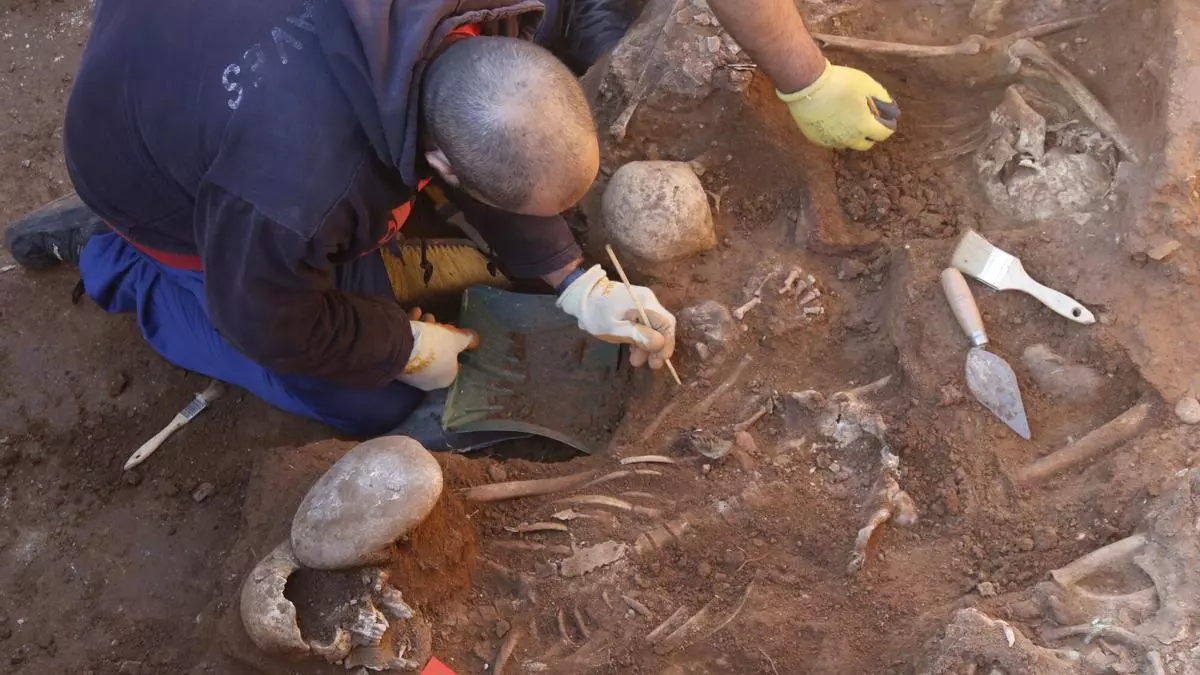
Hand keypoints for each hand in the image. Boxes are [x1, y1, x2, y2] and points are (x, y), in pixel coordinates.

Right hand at [397, 308, 479, 390]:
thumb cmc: (435, 346)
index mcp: (446, 379)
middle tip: (437, 321)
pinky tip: (414, 314)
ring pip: (422, 349)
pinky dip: (412, 330)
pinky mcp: (397, 364)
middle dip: (438, 335)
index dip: (455, 345)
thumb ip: (467, 339)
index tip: (452, 332)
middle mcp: (429, 380)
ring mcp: (412, 374)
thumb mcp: (456, 340)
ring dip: (425, 330)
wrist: (401, 346)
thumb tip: (476, 339)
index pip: (455, 362)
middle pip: (438, 354)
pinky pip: (408, 347)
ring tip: (425, 315)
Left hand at [556, 265, 675, 369]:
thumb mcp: (614, 328)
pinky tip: (632, 348)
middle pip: (662, 326)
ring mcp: (642, 303)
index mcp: (645, 303)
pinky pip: (645, 324)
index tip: (660, 359)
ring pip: (653, 327)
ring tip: (635, 359)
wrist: (582, 296)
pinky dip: (641, 338)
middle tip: (651, 365)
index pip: (667, 323)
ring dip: (647, 345)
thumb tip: (660, 343)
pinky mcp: (635, 308)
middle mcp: (648, 301)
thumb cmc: (596, 313)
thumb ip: (638, 336)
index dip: (667, 343)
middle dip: (657, 347)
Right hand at [777, 60, 899, 150]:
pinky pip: (831, 140)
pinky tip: (831, 118)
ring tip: (847, 117)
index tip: (885, 118)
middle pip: (865, 144)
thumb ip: (882, 97)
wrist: (807, 84)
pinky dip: (834, 133)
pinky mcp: (816, 139)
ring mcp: (831, 141)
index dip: (887, 126)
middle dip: (869, 134)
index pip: (883, 134)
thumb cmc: (839, 82)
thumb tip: (890, 108)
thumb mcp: (867, 84)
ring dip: (851, 134)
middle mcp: (849, 139)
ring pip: (847, 143)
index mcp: (864, 126)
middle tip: (866, 119)